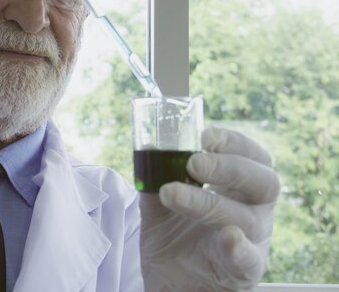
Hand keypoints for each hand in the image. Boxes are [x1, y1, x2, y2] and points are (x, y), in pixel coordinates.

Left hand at [139, 127, 279, 291]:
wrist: (170, 282)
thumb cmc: (174, 238)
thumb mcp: (161, 203)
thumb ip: (156, 177)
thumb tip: (148, 148)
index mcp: (239, 189)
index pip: (253, 157)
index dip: (234, 142)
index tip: (205, 134)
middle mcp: (254, 212)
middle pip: (264, 181)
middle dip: (228, 166)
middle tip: (194, 162)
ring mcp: (252, 242)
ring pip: (247, 218)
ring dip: (209, 202)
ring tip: (172, 193)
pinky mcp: (242, 271)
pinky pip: (247, 258)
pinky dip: (238, 247)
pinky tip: (226, 236)